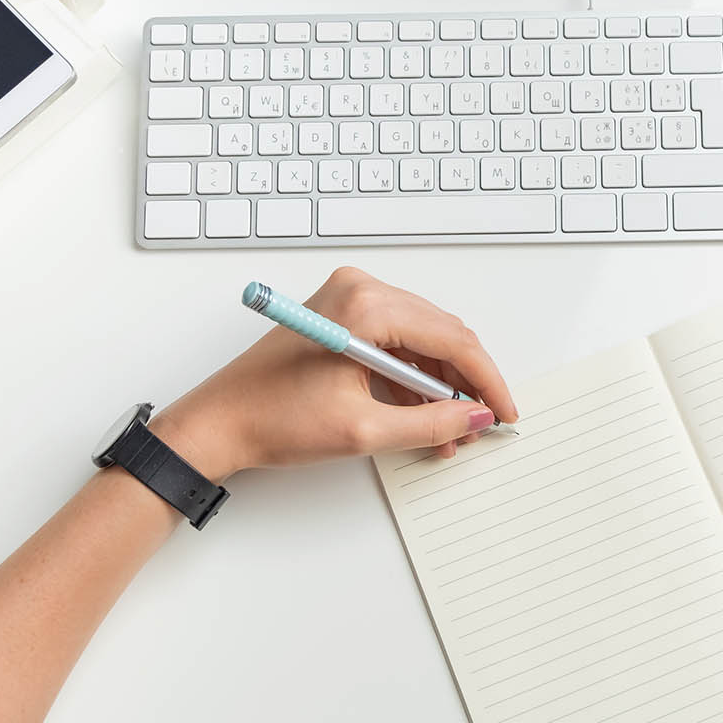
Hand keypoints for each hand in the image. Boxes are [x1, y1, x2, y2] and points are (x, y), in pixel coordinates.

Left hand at [150, 267, 520, 482]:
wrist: (219, 423)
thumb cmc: (271, 418)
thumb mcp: (363, 431)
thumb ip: (430, 424)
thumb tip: (475, 418)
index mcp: (366, 305)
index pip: (451, 338)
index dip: (485, 380)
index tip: (503, 411)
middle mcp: (360, 290)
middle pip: (440, 334)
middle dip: (465, 384)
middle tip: (481, 424)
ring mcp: (351, 300)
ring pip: (422, 341)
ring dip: (440, 387)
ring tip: (450, 433)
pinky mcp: (343, 317)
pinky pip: (397, 344)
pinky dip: (414, 381)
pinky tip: (423, 418)